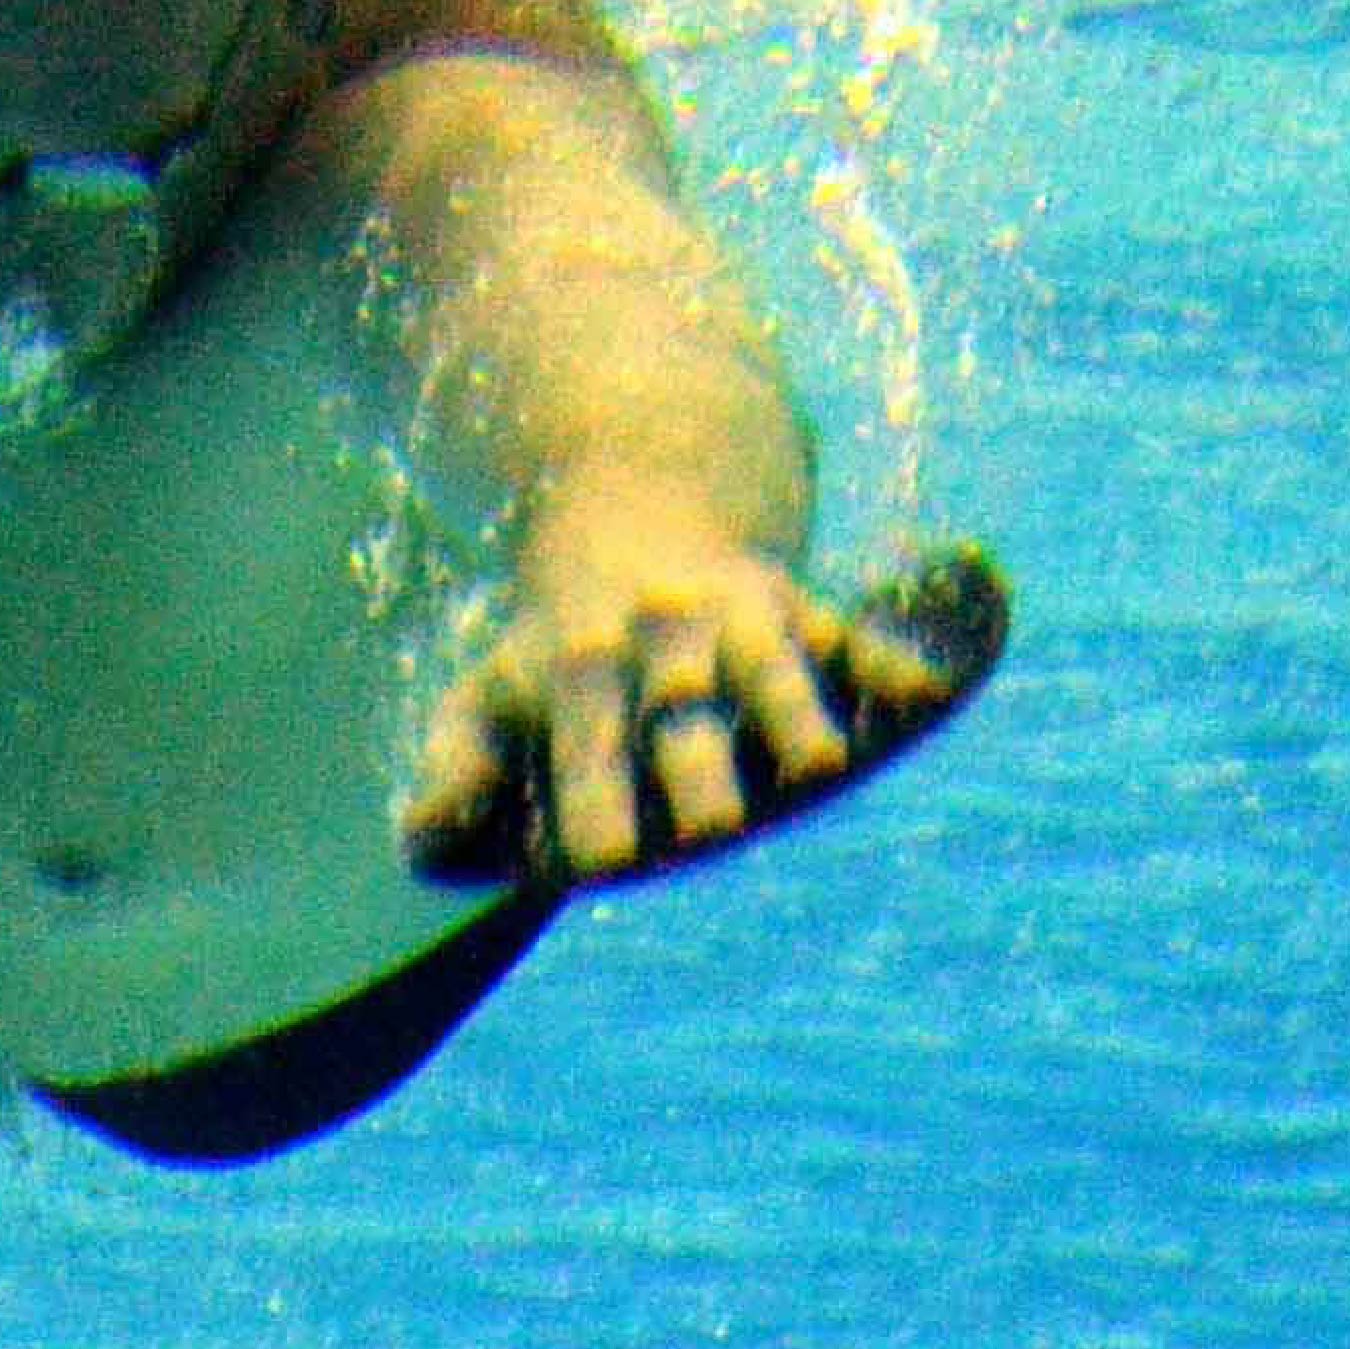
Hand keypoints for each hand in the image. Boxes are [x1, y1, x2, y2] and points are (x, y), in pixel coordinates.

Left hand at [399, 497, 994, 886]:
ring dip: (796, 713)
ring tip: (828, 765)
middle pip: (680, 713)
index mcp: (579, 670)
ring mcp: (735, 621)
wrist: (635, 486)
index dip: (593, 796)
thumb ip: (456, 767)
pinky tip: (929, 687)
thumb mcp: (491, 684)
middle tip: (712, 829)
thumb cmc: (554, 629)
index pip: (584, 741)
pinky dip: (892, 654)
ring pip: (771, 667)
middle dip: (696, 767)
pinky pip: (853, 629)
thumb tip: (420, 846)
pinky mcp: (800, 606)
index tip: (602, 862)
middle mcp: (659, 644)